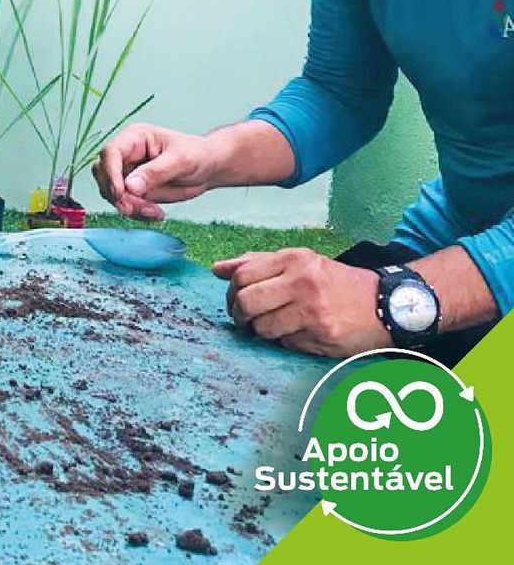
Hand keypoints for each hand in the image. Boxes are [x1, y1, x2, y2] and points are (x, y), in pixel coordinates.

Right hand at [92, 123, 221, 219]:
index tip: (120, 193)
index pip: (110, 153)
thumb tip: (130, 186)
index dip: (110, 173)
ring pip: (111, 192)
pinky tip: (157, 214)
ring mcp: (128, 173)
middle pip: (104, 174)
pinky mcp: (133, 190)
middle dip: (117, 194)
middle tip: (135, 208)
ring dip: (129, 206)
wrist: (209, 168)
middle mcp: (127, 154)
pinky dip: (136, 213)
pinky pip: (124, 204)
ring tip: (154, 212)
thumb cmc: (197, 155)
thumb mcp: (181, 160)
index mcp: (135, 138)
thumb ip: (156, 172)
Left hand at [212, 248, 389, 357]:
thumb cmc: (335, 283)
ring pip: (262, 328)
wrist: (386, 304)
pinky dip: (285, 341)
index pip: (242, 275)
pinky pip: (285, 343)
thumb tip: (217, 269)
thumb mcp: (299, 262)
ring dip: (260, 332)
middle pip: (246, 302)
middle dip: (238, 315)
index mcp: (294, 259)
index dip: (231, 292)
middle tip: (243, 320)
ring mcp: (313, 310)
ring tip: (270, 327)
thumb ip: (256, 263)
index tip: (234, 300)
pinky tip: (297, 333)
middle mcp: (302, 282)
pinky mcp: (323, 335)